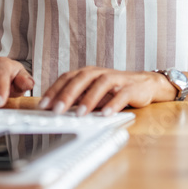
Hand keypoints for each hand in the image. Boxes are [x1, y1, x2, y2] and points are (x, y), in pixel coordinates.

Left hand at [39, 67, 177, 115]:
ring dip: (88, 99)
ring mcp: (116, 79)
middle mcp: (99, 73)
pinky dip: (113, 104)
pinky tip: (106, 114)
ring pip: (100, 85)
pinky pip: (121, 95)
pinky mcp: (130, 88)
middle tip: (56, 110)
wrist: (144, 84)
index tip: (43, 105)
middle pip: (81, 79)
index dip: (54, 90)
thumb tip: (55, 109)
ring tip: (79, 114)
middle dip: (67, 95)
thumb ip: (77, 98)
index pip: (67, 78)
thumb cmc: (115, 89)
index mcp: (88, 73)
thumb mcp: (92, 92)